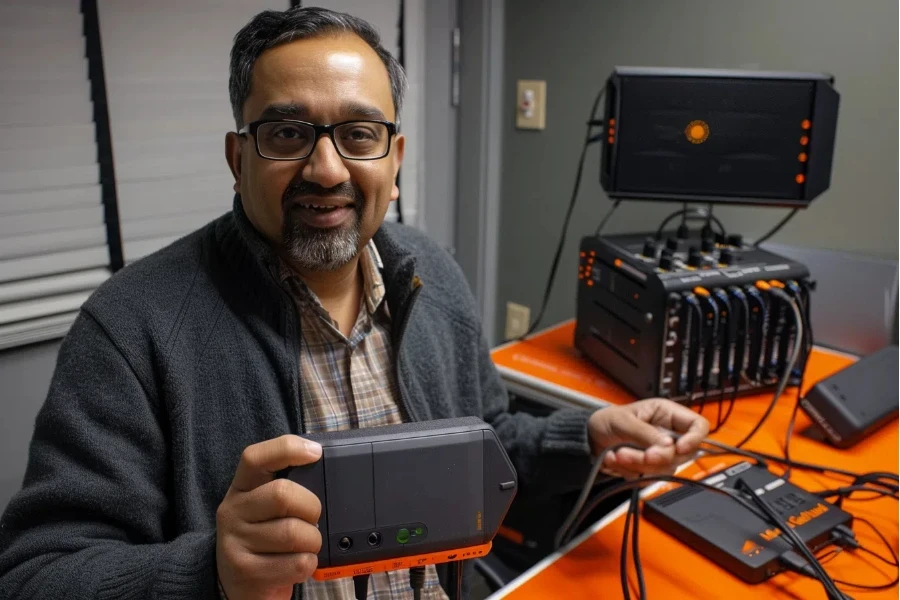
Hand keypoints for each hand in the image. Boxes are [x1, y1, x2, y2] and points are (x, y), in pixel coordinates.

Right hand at [216, 435, 323, 599]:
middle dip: (311, 507)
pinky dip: (308, 563)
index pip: (255, 457)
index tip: (315, 453)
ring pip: (293, 532)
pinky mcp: (246, 571)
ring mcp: (236, 542)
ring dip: (313, 541)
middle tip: (312, 519)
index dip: (287, 448)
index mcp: (241, 488)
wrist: (240, 585)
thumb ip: (287, 486)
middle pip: (283, 494)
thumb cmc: (264, 539)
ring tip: (306, 545)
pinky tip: (300, 563)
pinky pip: (296, 563)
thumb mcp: (266, 508)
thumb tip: (321, 462)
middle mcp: (233, 512)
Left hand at [588, 399, 708, 479]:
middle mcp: (667, 435)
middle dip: (658, 457)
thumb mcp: (623, 420)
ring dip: (639, 465)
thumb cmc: (606, 421)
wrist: (589, 439)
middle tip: (641, 455)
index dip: (694, 438)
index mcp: (667, 415)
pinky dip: (630, 472)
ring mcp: (660, 454)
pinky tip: (615, 460)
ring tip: (618, 454)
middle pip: (683, 454)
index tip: (678, 448)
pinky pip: (649, 478)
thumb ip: (645, 432)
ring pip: (665, 469)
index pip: (698, 426)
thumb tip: (667, 445)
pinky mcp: (649, 469)